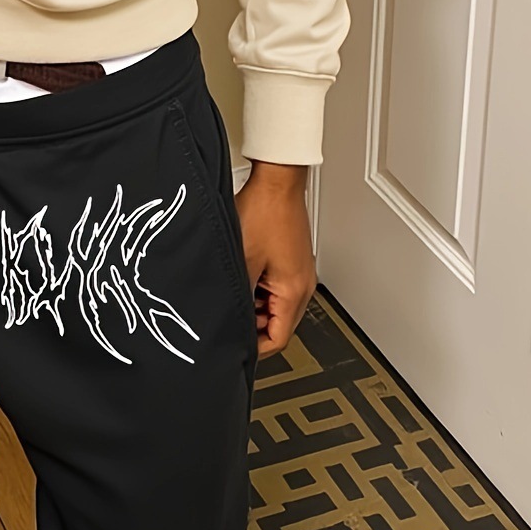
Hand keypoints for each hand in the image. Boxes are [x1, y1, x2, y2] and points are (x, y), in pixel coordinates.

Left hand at [235, 161, 315, 356]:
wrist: (277, 181)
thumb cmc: (265, 212)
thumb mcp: (242, 261)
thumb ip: (238, 294)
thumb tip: (229, 317)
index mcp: (293, 291)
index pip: (278, 339)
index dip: (254, 348)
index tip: (235, 347)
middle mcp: (302, 285)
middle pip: (278, 324)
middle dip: (252, 325)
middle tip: (228, 315)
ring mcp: (299, 272)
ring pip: (275, 306)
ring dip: (253, 305)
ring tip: (233, 290)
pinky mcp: (292, 261)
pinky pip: (276, 287)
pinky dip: (258, 288)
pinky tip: (242, 275)